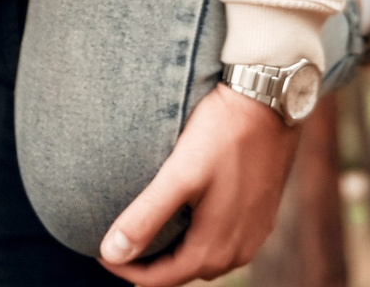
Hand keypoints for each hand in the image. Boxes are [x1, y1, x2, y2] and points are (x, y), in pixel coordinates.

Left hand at [99, 86, 301, 284]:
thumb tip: (110, 253)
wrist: (271, 101)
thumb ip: (146, 216)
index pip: (158, 279)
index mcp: (214, 248)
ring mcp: (253, 234)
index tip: (98, 250)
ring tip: (145, 229)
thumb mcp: (180, 175)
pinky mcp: (260, 215)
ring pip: (202, 259)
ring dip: (172, 251)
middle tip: (115, 241)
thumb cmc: (224, 133)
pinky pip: (221, 242)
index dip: (124, 267)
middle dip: (147, 262)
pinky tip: (183, 216)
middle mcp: (238, 251)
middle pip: (180, 272)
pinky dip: (195, 238)